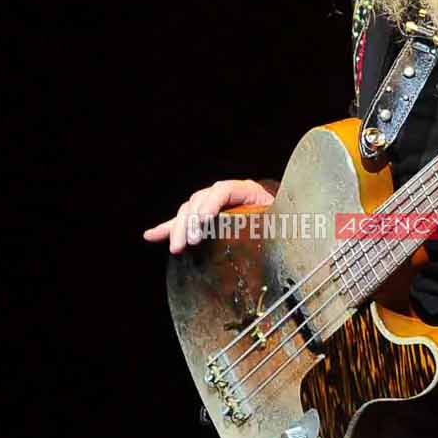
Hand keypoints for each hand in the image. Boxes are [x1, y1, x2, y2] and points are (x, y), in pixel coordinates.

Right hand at [143, 178, 274, 253]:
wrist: (285, 220)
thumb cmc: (286, 220)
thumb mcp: (284, 217)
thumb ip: (279, 219)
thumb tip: (287, 226)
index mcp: (247, 190)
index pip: (223, 190)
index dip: (211, 203)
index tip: (205, 221)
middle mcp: (225, 195)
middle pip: (199, 201)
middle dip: (192, 222)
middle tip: (190, 241)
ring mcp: (211, 205)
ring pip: (188, 211)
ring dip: (179, 228)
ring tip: (177, 247)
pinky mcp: (202, 219)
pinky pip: (181, 222)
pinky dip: (166, 229)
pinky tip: (150, 235)